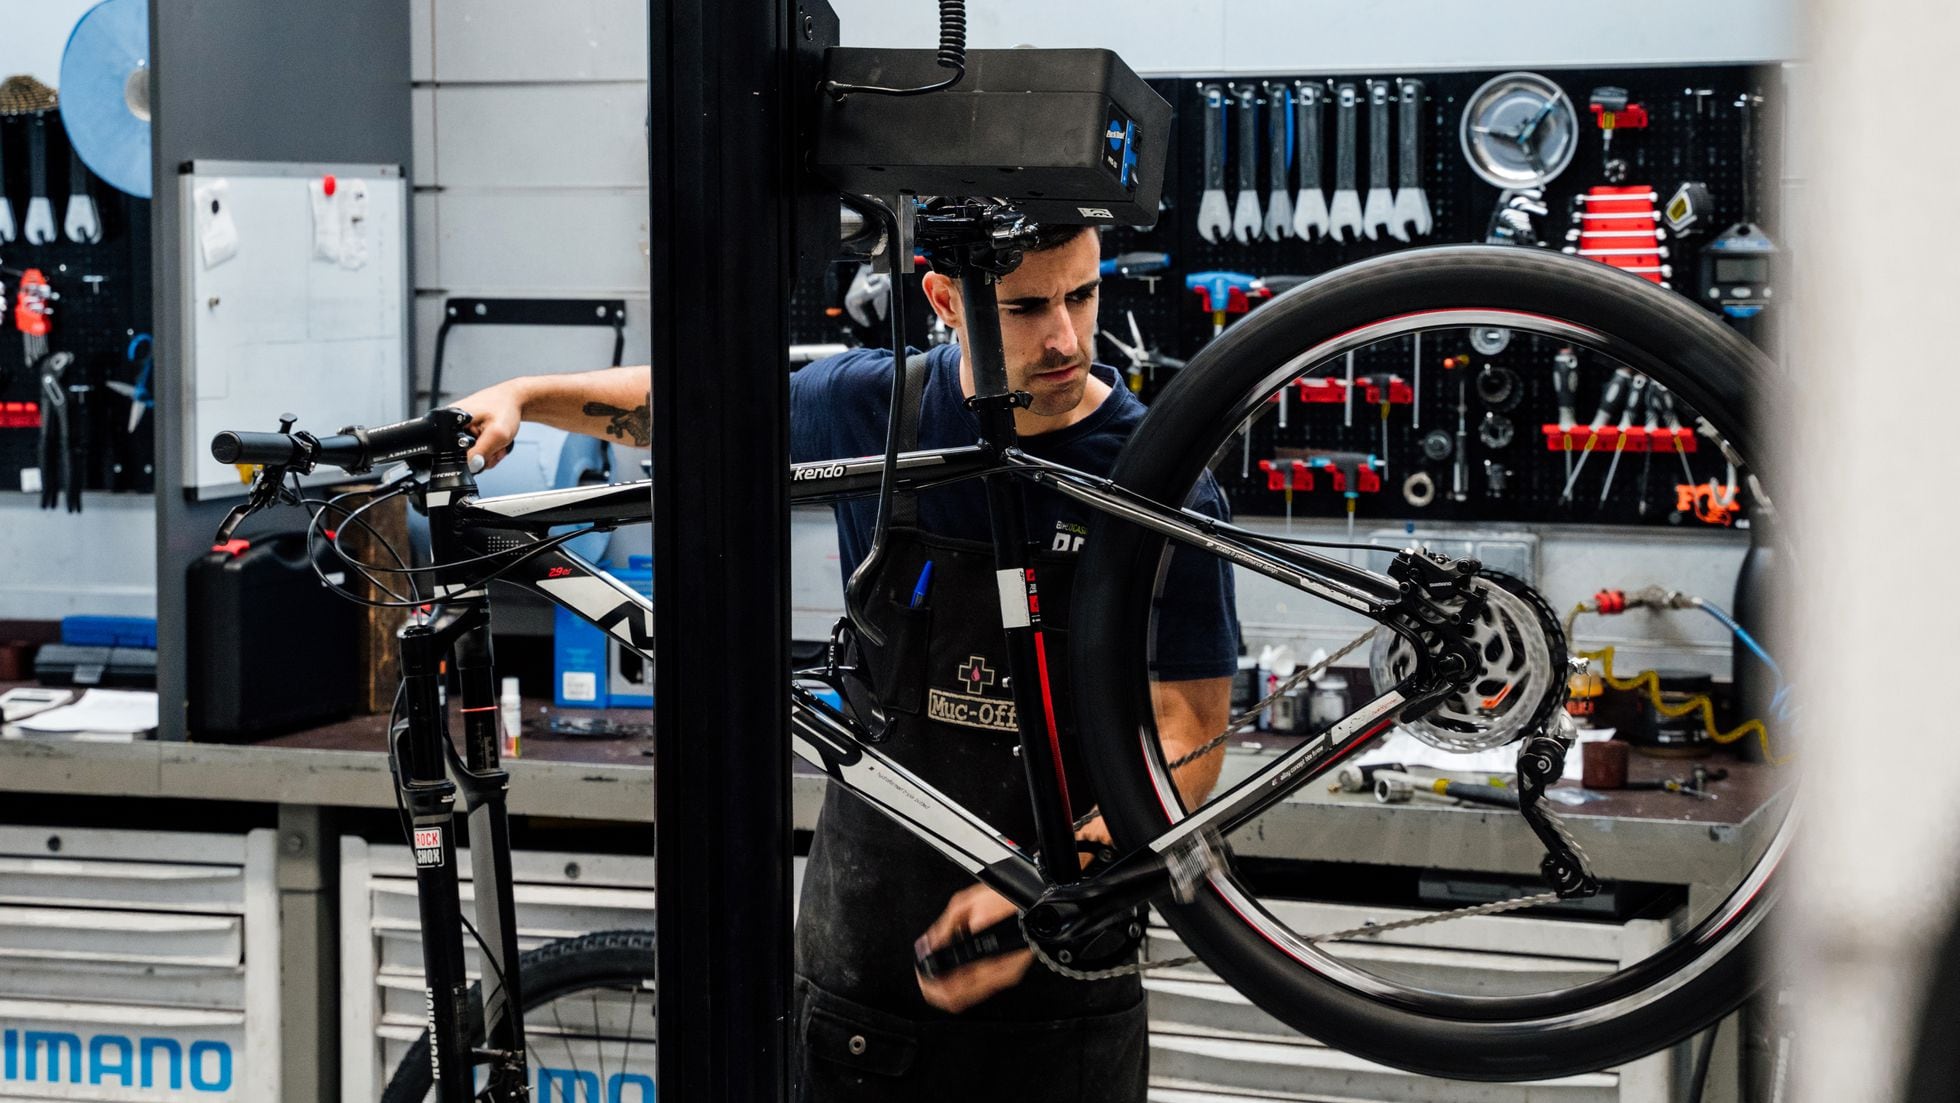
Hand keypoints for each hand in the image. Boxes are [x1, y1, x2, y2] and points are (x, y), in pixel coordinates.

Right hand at [451, 379, 528, 471]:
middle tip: (495, 444)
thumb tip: (471, 467)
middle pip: (461, 457)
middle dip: (483, 456)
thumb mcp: (497, 433)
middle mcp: (450, 425)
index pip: (450, 454)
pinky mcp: (466, 433)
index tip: (486, 450)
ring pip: (471, 456)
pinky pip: (475, 451)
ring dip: (488, 454)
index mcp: (449, 421)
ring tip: (497, 441)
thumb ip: (483, 452)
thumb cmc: (505, 408)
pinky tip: (494, 442)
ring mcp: (458, 430)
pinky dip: (488, 450)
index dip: (471, 458)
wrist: (513, 400)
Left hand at [915, 883, 1032, 1013]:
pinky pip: (980, 988)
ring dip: (949, 988)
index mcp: (985, 958)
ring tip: (939, 972)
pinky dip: (964, 983)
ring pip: (968, 998)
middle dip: (936, 990)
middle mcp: (998, 974)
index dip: (930, 984)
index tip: (921, 973)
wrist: (1035, 902)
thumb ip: (944, 927)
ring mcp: (1004, 976)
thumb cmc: (1007, 899)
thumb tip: (928, 945)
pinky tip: (958, 970)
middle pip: (957, 1000)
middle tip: (926, 976)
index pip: (951, 989)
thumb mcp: (967, 903)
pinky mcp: (1008, 973)